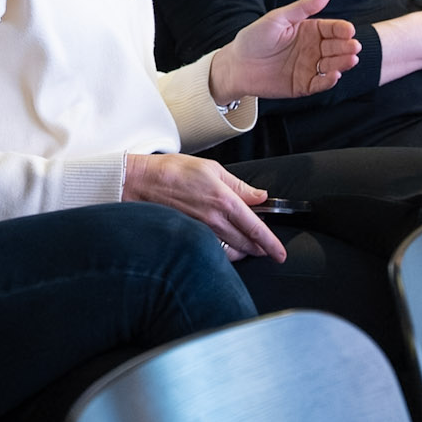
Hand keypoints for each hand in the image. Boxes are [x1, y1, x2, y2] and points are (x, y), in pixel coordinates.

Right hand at [121, 153, 284, 261]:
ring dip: (244, 250)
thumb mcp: (212, 169)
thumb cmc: (172, 172)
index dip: (271, 243)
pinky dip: (225, 251)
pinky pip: (214, 250)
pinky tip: (226, 246)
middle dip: (260, 249)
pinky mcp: (191, 236)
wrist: (141, 183)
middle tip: (268, 249)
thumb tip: (259, 196)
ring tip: (249, 246)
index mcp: (224, 201)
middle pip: (246, 244)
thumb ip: (239, 185)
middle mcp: (214, 220)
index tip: (280, 252)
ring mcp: (202, 231)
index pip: (255, 227)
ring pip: (231, 250)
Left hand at [209, 0, 358, 101]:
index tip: (349, 30)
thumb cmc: (254, 38)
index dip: (342, 30)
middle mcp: (312, 49)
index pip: (331, 29)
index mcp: (308, 31)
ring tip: (350, 60)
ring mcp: (309, 67)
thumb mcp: (278, 18)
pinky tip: (334, 75)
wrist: (237, 64)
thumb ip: (302, 7)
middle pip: (335, 47)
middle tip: (354, 47)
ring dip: (343, 63)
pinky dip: (329, 81)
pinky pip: (320, 84)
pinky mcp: (303, 85)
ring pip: (332, 65)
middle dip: (346, 47)